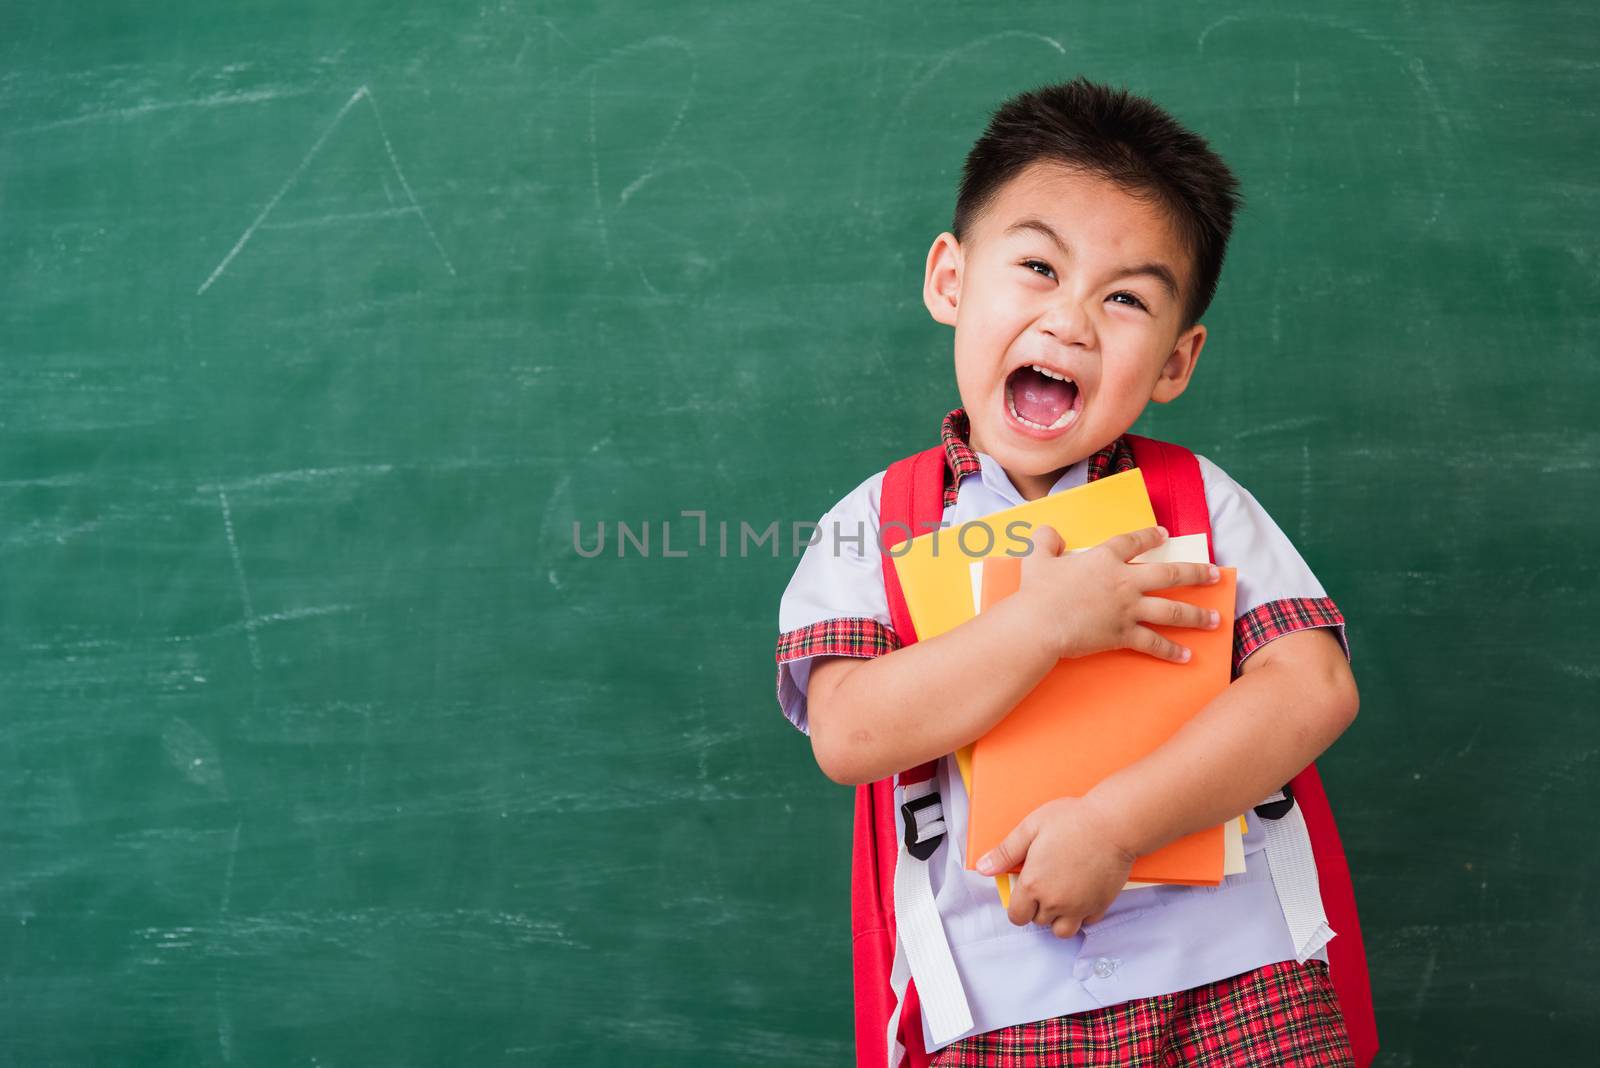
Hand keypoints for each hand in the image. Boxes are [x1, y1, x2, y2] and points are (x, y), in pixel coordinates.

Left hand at [975, 795, 1135, 938]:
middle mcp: (1055, 902)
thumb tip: (982, 868)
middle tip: (1045, 883)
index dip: (1017, 906)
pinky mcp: (1100, 905)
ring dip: (1058, 918)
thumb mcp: (1030, 828)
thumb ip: (1005, 852)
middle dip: (1037, 907)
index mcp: (1033, 884)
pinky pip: (1087, 922)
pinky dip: (1082, 914)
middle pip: (1038, 921)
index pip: (1016, 916)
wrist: (1113, 824)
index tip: (1024, 891)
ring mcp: (1079, 907)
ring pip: (1062, 930)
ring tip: (1061, 895)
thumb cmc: (1072, 820)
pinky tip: (1081, 893)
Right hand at [1015, 524, 1221, 662]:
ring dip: (1197, 615)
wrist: (1039, 623)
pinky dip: (1172, 651)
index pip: (1134, 542)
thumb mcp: (1037, 559)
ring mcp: (1128, 609)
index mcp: (1105, 558)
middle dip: (1196, 573)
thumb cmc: (1037, 591)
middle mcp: (1125, 581)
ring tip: (1215, 619)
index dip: (1151, 536)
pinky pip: (1154, 643)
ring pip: (1172, 610)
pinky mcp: (1124, 635)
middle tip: (1215, 574)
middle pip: (1170, 574)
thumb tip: (1047, 532)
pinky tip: (1187, 656)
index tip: (1165, 534)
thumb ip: (1045, 542)